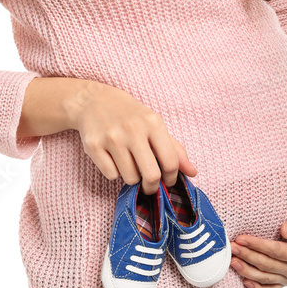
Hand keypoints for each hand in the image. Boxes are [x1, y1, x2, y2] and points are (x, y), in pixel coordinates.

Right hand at [72, 80, 197, 194]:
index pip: (171, 161)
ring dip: (132, 177)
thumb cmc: (129, 115)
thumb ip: (174, 149)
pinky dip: (114, 172)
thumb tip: (193, 173)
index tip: (167, 181)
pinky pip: (111, 175)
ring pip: (130, 178)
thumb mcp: (154, 124)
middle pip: (151, 175)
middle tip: (149, 185)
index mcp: (153, 122)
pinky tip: (112, 157)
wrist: (94, 100)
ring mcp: (112, 138)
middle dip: (152, 187)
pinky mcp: (93, 146)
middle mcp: (133, 130)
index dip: (172, 177)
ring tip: (128, 163)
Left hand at [230, 134, 286, 287]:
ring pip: (266, 278)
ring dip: (247, 271)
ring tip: (231, 261)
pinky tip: (245, 282)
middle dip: (248, 256)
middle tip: (230, 246)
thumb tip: (285, 229)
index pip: (276, 252)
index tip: (241, 237)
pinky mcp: (286, 278)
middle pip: (267, 265)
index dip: (258, 246)